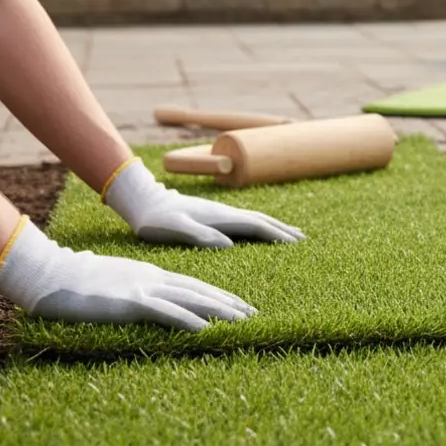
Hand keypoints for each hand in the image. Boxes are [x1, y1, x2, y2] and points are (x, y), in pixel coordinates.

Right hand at [0, 217, 255, 330]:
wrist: (52, 273)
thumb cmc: (77, 281)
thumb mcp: (114, 283)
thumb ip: (132, 290)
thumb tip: (140, 300)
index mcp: (150, 275)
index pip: (192, 286)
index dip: (218, 295)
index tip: (239, 305)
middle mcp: (153, 279)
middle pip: (199, 291)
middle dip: (228, 303)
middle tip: (253, 315)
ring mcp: (142, 288)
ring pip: (191, 300)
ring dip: (219, 311)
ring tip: (243, 321)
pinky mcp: (130, 302)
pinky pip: (166, 312)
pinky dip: (188, 320)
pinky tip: (206, 329)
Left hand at [103, 159, 304, 248]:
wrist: (142, 200)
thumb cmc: (154, 219)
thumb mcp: (174, 229)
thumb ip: (200, 236)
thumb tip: (228, 246)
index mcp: (219, 218)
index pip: (255, 226)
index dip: (277, 235)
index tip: (296, 244)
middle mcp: (224, 213)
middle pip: (261, 220)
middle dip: (283, 229)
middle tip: (304, 239)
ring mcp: (220, 212)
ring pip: (254, 218)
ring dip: (275, 226)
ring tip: (291, 233)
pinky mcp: (214, 215)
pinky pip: (244, 221)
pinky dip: (259, 225)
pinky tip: (259, 230)